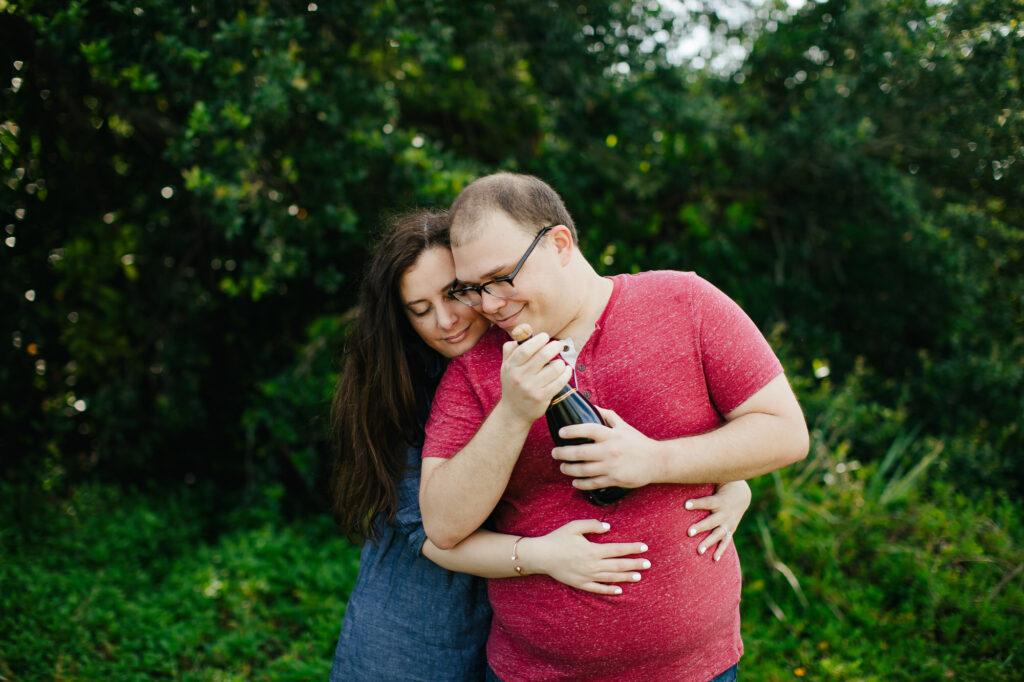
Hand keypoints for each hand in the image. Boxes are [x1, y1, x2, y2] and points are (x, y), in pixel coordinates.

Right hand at [498, 333, 572, 423]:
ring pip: (554, 369)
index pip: (526, 349)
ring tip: (560, 363)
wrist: (514, 411)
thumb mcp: (506, 367)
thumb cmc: (512, 384)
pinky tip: (566, 370)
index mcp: (511, 366)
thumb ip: (510, 349)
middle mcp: (520, 377)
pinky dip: (566, 374)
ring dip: (560, 363)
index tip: (546, 337)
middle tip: (558, 346)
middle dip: (554, 347)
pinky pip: (559, 382)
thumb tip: (521, 331)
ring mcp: (531, 388)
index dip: (538, 340)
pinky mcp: (542, 397)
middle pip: (542, 356)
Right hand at [518, 520, 650, 594]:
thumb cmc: (558, 538)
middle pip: (618, 565)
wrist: (541, 556)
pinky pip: (598, 589)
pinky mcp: (581, 584)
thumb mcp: (574, 526)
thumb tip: (609, 527)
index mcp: (593, 550)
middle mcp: (593, 565)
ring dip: (626, 577)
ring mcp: (587, 576)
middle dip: (634, 564)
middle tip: (648, 564)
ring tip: (639, 576)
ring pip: (611, 578)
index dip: (632, 548)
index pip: (618, 549)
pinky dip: (610, 590)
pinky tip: (619, 590)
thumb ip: (592, 525)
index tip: (644, 547)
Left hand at [551, 407, 659, 489]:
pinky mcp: (615, 480)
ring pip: (584, 469)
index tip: (561, 433)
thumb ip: (608, 416)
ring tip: (562, 467)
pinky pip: (593, 483)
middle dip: (563, 453)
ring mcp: (612, 466)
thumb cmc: (638, 442)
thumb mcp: (624, 426)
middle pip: (581, 452)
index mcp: (612, 435)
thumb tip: (592, 406)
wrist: (657, 461)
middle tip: (554, 453)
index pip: (588, 430)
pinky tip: (575, 481)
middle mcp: (610, 450)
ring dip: (569, 469)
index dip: (572, 430)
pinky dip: (581, 483)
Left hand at [683, 480, 751, 560]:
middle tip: (688, 532)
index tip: (685, 504)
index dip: (697, 503)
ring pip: (718, 534)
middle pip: (711, 521)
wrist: (741, 495)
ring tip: (698, 551)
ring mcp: (728, 523)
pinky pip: (725, 541)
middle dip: (700, 527)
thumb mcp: (716, 481)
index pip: (707, 502)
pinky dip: (720, 550)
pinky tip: (714, 559)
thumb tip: (685, 472)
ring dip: (708, 543)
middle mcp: (724, 513)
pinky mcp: (730, 529)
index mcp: (719, 500)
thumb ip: (702, 480)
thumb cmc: (721, 486)